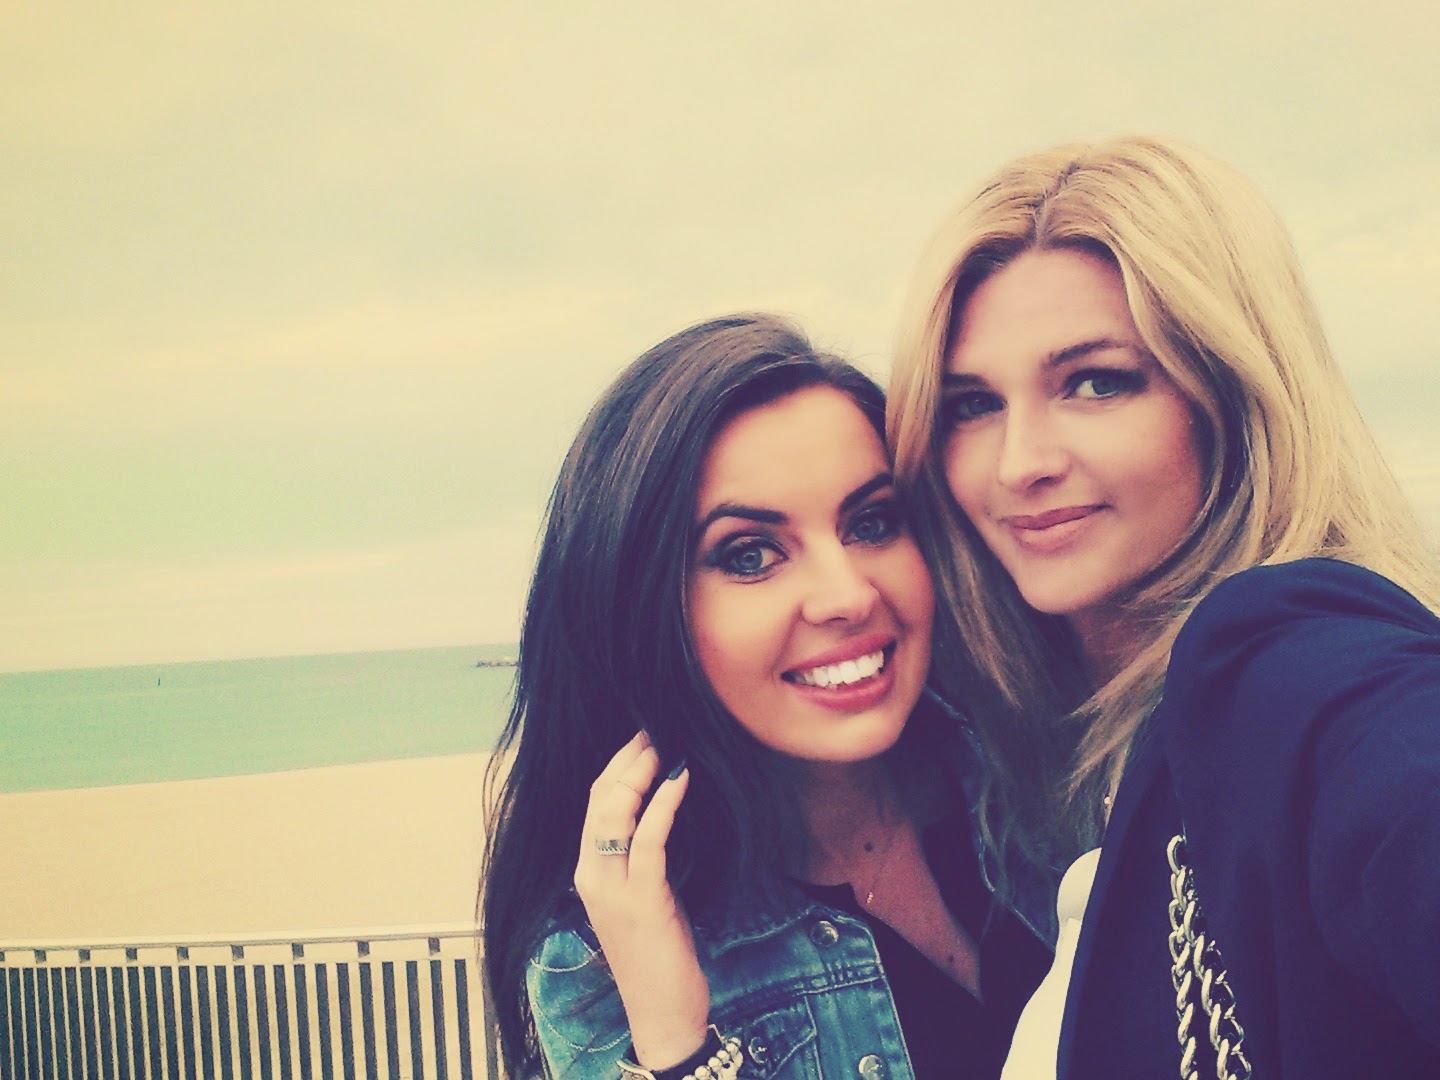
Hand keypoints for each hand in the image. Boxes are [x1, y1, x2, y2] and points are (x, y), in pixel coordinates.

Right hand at [574, 731, 709, 1070]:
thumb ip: (642, 858)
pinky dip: (663, 802)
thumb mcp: (645, 898)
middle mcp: (591, 875)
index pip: (594, 803)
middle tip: (655, 726)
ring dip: (641, 770)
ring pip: (615, 811)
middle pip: (599, 798)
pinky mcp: (641, 899)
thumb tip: (661, 808)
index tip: (642, 737)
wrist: (661, 1013)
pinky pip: (648, 838)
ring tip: (665, 742)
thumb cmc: (659, 955)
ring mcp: (611, 888)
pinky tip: (680, 778)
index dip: (616, 765)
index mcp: (588, 873)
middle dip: (627, 757)